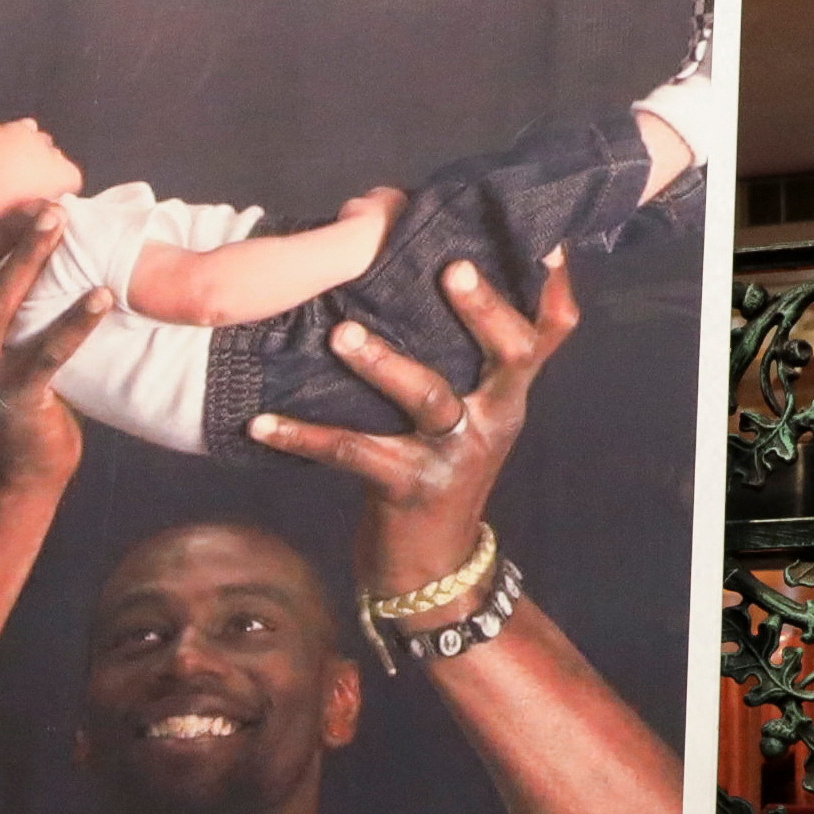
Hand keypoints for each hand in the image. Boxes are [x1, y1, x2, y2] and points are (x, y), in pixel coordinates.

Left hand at [244, 247, 581, 604]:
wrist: (432, 570)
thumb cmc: (441, 470)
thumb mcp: (472, 414)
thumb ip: (466, 356)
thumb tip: (442, 265)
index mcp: (508, 393)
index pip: (549, 334)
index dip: (553, 290)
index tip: (544, 242)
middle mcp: (493, 417)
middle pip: (510, 356)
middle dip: (484, 310)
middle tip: (452, 267)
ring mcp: (452, 454)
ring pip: (429, 398)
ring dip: (385, 363)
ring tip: (344, 333)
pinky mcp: (405, 488)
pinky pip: (350, 453)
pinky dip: (302, 435)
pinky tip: (260, 422)